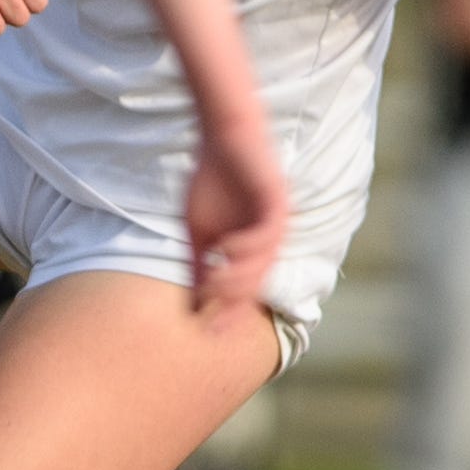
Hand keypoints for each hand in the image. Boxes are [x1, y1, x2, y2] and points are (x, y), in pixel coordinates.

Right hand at [180, 113, 288, 323]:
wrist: (224, 136)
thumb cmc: (211, 180)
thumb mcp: (198, 230)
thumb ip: (197, 261)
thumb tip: (191, 297)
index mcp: (251, 251)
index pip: (243, 290)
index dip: (229, 312)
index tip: (209, 333)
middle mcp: (267, 242)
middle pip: (256, 282)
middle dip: (235, 303)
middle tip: (215, 319)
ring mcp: (274, 223)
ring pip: (263, 262)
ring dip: (240, 277)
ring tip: (216, 285)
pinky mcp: (277, 202)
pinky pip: (267, 233)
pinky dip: (248, 246)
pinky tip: (226, 250)